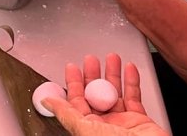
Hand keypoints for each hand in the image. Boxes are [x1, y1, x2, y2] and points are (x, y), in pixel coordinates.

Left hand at [43, 54, 168, 135]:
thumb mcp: (86, 130)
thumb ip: (67, 114)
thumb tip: (46, 102)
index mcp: (88, 129)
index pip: (77, 103)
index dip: (74, 83)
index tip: (72, 67)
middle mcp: (105, 126)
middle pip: (96, 95)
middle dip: (93, 75)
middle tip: (91, 60)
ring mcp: (123, 123)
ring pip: (115, 93)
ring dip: (113, 74)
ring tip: (112, 58)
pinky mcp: (140, 121)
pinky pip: (135, 97)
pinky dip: (132, 81)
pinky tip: (129, 69)